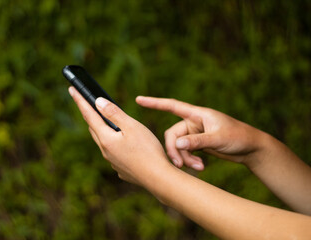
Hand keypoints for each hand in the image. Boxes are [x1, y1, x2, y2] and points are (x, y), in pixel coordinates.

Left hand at [68, 87, 170, 184]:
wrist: (158, 178)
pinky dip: (113, 143)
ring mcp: (113, 162)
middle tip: (86, 104)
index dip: (80, 101)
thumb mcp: (132, 126)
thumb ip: (114, 113)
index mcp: (106, 139)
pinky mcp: (122, 169)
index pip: (89, 115)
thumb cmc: (148, 150)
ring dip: (101, 130)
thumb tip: (97, 102)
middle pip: (94, 129)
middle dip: (90, 115)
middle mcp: (105, 151)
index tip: (71, 89)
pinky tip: (122, 143)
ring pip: (103, 142)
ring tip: (103, 121)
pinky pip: (113, 153)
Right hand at [136, 96, 266, 169]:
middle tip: (181, 165)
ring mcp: (195, 134)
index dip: (154, 103)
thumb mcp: (218, 138)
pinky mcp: (198, 144)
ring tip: (198, 168)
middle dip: (175, 151)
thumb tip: (176, 145)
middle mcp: (193, 123)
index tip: (138, 99)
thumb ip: (197, 141)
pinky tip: (201, 167)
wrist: (251, 148)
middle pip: (172, 135)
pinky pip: (186, 153)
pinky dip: (190, 161)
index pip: (172, 105)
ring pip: (178, 146)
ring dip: (184, 158)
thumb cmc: (239, 137)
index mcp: (197, 114)